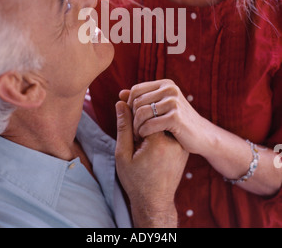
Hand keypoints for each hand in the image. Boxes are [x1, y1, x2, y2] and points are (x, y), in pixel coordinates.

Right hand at [115, 100, 187, 227]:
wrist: (154, 201)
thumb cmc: (135, 180)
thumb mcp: (122, 154)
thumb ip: (123, 127)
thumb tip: (121, 101)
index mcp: (158, 142)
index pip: (146, 112)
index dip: (134, 117)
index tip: (131, 133)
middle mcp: (174, 141)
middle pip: (156, 115)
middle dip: (143, 119)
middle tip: (136, 138)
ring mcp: (180, 144)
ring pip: (163, 121)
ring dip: (151, 125)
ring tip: (143, 142)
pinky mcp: (182, 147)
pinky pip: (169, 130)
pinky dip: (159, 132)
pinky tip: (152, 145)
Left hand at [120, 79, 209, 153]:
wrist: (202, 136)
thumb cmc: (178, 122)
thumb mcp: (160, 107)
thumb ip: (142, 99)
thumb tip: (120, 93)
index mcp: (165, 84)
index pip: (136, 90)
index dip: (129, 105)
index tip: (131, 120)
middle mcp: (169, 89)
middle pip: (137, 101)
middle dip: (131, 118)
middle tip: (133, 132)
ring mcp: (173, 102)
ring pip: (141, 113)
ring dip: (136, 127)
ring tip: (137, 136)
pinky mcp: (176, 117)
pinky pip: (149, 124)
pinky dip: (143, 133)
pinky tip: (145, 138)